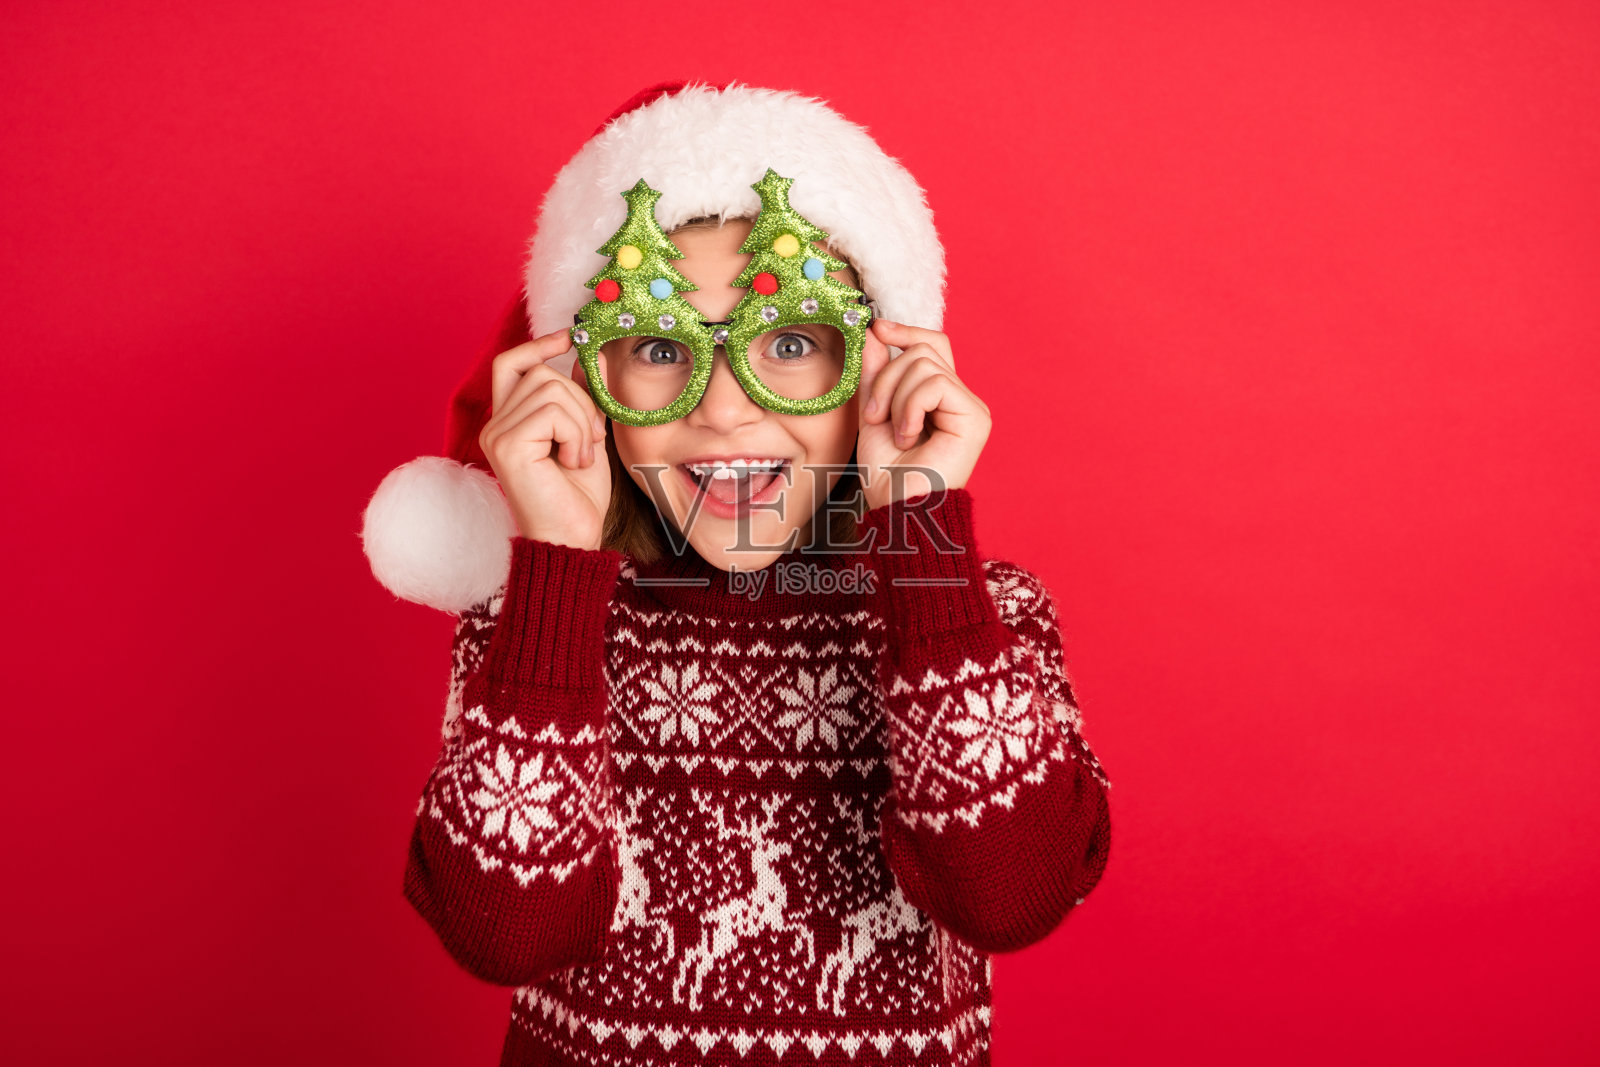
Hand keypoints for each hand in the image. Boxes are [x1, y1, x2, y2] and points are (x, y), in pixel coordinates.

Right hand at [479, 328, 610, 550]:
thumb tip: (589, 357)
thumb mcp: (587, 435)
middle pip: (541, 372)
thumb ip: (584, 397)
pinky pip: (553, 411)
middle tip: (589, 440)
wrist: (572, 538)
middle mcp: (495, 424)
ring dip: (581, 420)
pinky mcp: (508, 445)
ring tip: (579, 455)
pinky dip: (576, 433)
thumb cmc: (577, 496)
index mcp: (509, 421)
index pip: (511, 364)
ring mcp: (497, 434)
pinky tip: (572, 461)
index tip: (569, 338)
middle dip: (580, 399)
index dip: (538, 346)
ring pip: (550, 387)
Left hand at [856, 319, 990, 511]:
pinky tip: (908, 436)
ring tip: (895, 433)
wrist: (898, 511)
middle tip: (876, 416)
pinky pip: (934, 383)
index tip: (875, 328)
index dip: (904, 331)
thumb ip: (876, 374)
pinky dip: (909, 407)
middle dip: (886, 378)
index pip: (930, 345)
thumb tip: (875, 332)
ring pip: (924, 363)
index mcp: (939, 398)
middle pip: (922, 349)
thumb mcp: (873, 413)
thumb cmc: (887, 476)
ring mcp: (971, 407)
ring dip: (894, 397)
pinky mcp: (975, 418)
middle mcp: (960, 399)